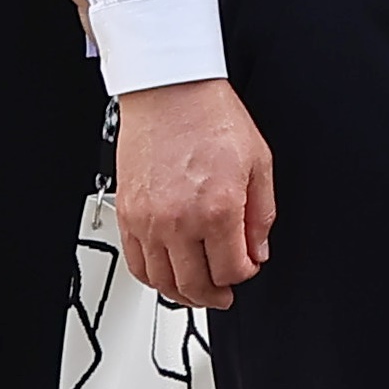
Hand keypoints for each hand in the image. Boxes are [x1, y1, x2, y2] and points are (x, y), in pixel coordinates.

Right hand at [118, 79, 278, 309]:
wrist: (170, 92)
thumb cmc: (213, 118)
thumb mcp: (259, 163)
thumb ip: (261, 215)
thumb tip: (257, 251)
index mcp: (218, 209)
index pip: (231, 270)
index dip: (244, 275)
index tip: (247, 268)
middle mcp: (179, 221)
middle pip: (195, 285)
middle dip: (214, 296)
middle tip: (224, 295)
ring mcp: (148, 221)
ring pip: (162, 282)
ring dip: (183, 294)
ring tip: (197, 290)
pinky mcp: (127, 215)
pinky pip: (137, 264)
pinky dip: (153, 278)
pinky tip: (168, 273)